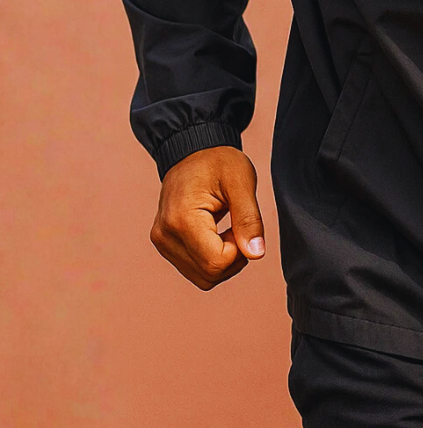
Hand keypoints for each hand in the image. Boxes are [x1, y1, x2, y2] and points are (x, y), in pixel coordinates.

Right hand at [151, 146, 265, 290]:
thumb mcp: (241, 181)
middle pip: (209, 275)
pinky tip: (217, 234)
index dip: (239, 251)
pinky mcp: (165, 244)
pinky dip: (212, 258)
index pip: (215, 263)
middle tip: (238, 226)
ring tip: (227, 228)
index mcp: (181, 219)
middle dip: (233, 258)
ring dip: (223, 260)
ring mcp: (162, 242)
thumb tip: (256, 254)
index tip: (242, 225)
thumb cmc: (217, 161)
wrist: (193, 150)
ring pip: (202, 277)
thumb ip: (249, 219)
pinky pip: (194, 269)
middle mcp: (165, 235)